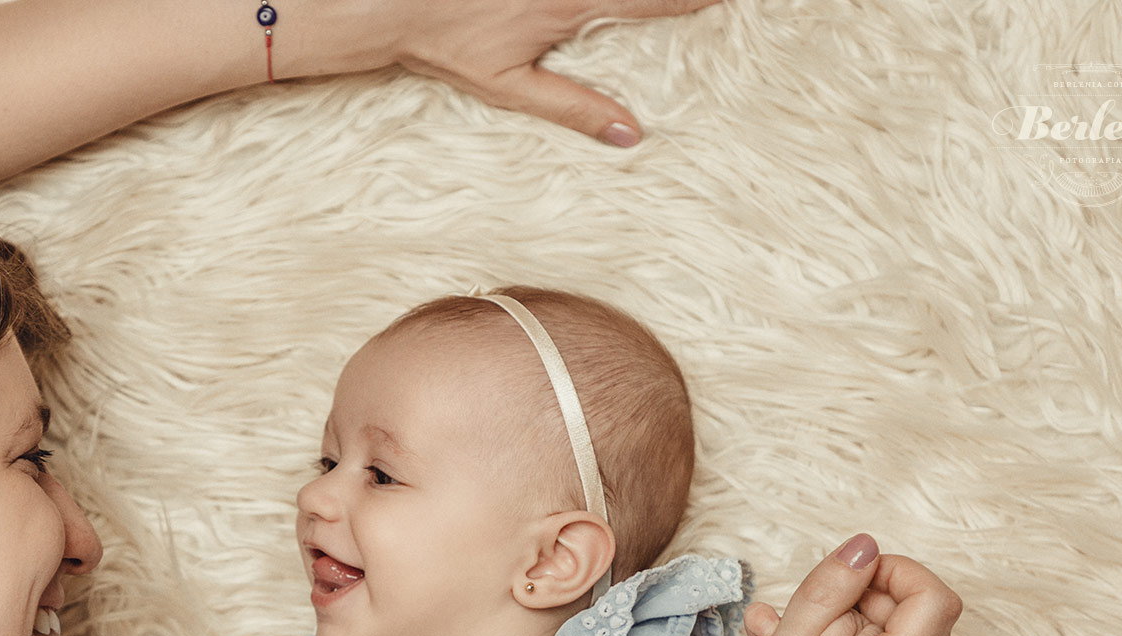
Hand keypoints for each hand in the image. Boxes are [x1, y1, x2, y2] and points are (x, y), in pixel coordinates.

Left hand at [374, 0, 724, 144]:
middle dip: (679, 1)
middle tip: (717, 9)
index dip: (697, 2)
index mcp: (571, 5)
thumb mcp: (510, 88)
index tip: (731, 7)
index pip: (655, 1)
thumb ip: (575, 108)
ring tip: (680, 12)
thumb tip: (632, 136)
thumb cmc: (446, 47)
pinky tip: (613, 12)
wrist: (390, 2)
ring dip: (643, 2)